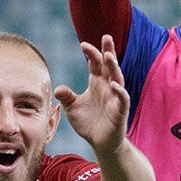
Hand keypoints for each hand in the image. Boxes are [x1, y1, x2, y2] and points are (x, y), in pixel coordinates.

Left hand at [55, 36, 128, 153]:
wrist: (100, 143)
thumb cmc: (88, 122)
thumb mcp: (72, 108)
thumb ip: (66, 97)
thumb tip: (58, 88)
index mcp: (97, 83)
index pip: (95, 64)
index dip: (91, 53)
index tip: (83, 44)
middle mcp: (108, 87)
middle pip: (109, 66)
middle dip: (108, 51)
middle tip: (106, 37)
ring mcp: (115, 98)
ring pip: (118, 78)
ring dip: (114, 67)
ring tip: (108, 56)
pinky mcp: (120, 111)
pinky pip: (122, 99)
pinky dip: (119, 92)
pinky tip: (114, 85)